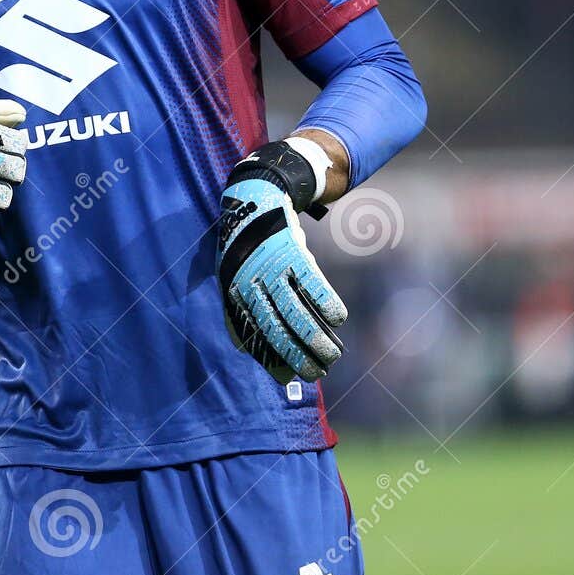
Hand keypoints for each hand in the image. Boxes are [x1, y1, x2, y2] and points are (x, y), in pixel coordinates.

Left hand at [217, 140, 346, 382]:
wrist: (255, 197)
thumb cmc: (251, 247)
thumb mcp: (241, 276)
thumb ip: (253, 310)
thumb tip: (271, 349)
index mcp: (235, 290)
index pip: (253, 332)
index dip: (273, 356)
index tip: (291, 377)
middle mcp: (248, 281)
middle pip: (275, 325)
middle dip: (297, 352)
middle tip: (319, 372)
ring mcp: (268, 265)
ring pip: (293, 308)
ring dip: (315, 335)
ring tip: (332, 353)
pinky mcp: (289, 249)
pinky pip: (309, 280)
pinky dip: (324, 300)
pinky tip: (339, 318)